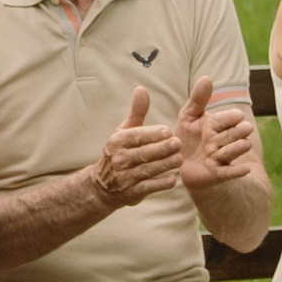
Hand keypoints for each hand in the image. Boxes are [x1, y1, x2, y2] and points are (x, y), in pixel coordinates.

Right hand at [87, 86, 180, 207]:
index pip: (135, 136)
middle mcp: (119, 158)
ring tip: (179, 160)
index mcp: (117, 141)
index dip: (151, 134)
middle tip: (178, 143)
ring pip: (146, 170)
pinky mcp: (131, 192)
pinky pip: (146, 188)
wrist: (103, 185)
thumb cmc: (120, 152)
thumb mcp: (124, 131)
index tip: (167, 131)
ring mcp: (124, 177)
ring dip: (163, 165)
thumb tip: (142, 89)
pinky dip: (159, 184)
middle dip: (160, 149)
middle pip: (142, 153)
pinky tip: (172, 180)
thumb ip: (137, 112)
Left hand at [175, 76, 257, 191]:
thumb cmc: (187, 136)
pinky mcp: (217, 173)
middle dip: (239, 131)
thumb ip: (198, 99)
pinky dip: (237, 171)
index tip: (236, 115)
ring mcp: (220, 157)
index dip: (230, 117)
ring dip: (238, 148)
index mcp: (215, 124)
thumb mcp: (189, 116)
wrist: (182, 164)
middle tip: (246, 127)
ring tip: (245, 144)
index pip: (226, 118)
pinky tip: (246, 169)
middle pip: (233, 134)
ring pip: (232, 151)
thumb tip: (207, 77)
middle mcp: (221, 140)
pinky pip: (228, 172)